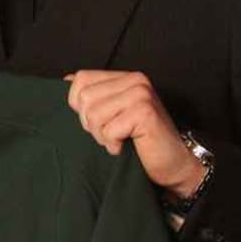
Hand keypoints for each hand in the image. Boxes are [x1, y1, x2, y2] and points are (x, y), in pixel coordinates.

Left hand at [66, 69, 204, 199]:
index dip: (79, 105)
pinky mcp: (144, 112)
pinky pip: (108, 129)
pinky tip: (126, 145)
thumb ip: (94, 95)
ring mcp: (141, 94)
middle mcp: (135, 80)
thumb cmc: (141, 141)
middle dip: (91, 123)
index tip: (98, 120)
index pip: (81, 80)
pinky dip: (113, 144)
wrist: (174, 164)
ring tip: (120, 139)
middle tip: (112, 133)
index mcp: (125, 77)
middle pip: (85, 98)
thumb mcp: (113, 113)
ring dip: (102, 135)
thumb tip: (66, 79)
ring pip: (94, 114)